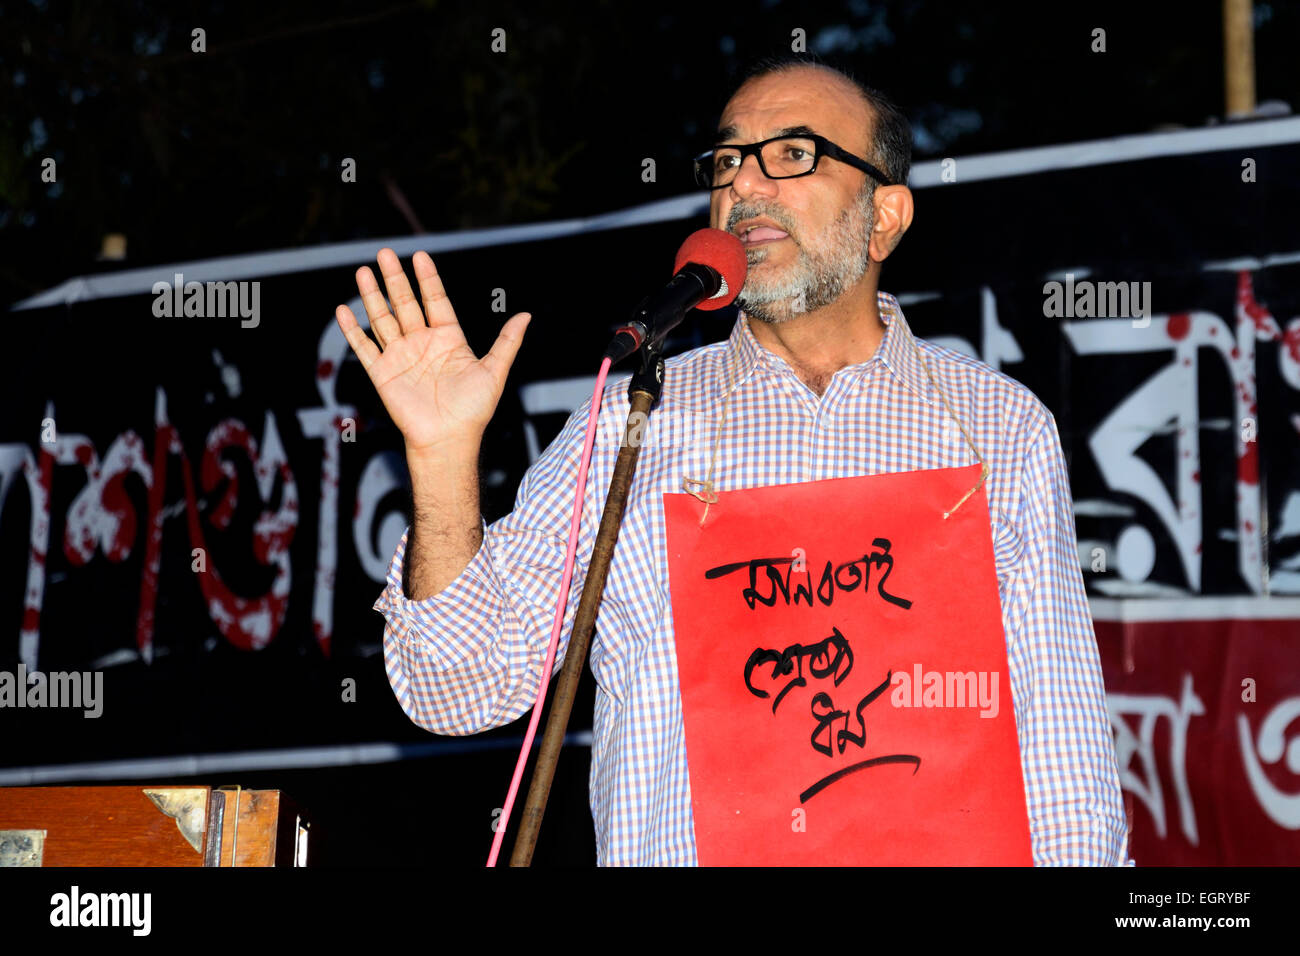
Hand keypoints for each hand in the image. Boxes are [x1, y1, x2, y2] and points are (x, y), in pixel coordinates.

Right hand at [335, 248, 530, 454]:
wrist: (448, 440)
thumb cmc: (473, 411)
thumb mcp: (494, 372)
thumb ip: (507, 342)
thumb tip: (526, 316)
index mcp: (448, 339)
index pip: (435, 301)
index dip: (428, 279)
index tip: (420, 255)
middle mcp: (422, 344)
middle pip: (405, 304)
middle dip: (395, 279)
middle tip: (385, 252)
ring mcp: (401, 357)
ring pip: (383, 319)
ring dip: (372, 296)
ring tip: (364, 271)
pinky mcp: (383, 373)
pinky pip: (365, 348)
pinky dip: (353, 330)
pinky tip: (344, 309)